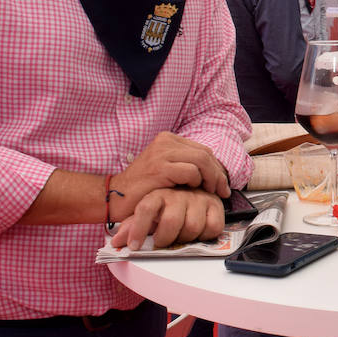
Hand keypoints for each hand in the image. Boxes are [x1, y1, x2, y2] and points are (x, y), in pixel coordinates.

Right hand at [108, 132, 228, 220]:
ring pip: (202, 161)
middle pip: (205, 154)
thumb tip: (214, 173)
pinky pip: (191, 171)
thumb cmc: (143, 188)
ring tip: (211, 193)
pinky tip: (191, 191)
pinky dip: (197, 182)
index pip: (203, 150)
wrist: (115, 196)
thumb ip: (185, 165)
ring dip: (211, 179)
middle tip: (222, 191)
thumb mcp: (166, 170)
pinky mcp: (160, 167)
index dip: (217, 168)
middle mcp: (165, 142)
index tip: (222, 184)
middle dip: (218, 174)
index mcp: (168, 139)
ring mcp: (162, 153)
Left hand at [110, 186, 224, 250]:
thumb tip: (116, 243)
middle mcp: (178, 194)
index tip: (134, 246)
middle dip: (165, 239)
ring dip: (185, 239)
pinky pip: (213, 227)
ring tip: (180, 237)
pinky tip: (198, 233)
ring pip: (192, 227)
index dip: (138, 230)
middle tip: (162, 242)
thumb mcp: (146, 213)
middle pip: (171, 221)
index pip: (146, 209)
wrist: (192, 187)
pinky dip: (205, 235)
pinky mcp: (215, 205)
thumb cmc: (167, 205)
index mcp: (158, 194)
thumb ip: (131, 227)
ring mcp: (198, 198)